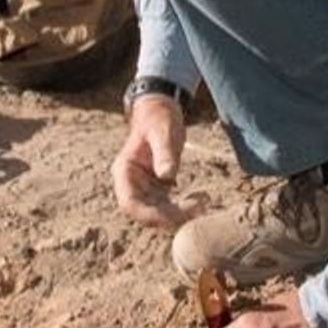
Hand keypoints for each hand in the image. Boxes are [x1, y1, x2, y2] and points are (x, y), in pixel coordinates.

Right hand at [110, 96, 203, 229]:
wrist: (161, 110)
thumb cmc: (159, 118)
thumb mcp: (164, 132)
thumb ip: (165, 153)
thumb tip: (167, 176)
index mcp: (124, 170)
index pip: (130, 204)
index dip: (151, 215)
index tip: (177, 213)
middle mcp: (130, 183)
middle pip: (144, 213)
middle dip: (169, 217)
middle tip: (197, 208)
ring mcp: (143, 187)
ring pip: (157, 213)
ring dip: (178, 215)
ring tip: (203, 202)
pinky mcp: (156, 188)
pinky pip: (167, 206)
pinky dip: (182, 208)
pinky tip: (200, 200)